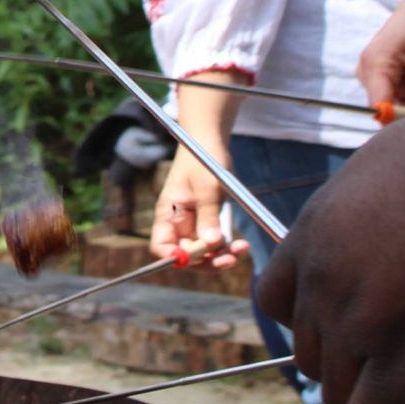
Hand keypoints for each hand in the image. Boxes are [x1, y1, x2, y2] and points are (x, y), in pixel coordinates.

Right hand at [150, 147, 245, 268]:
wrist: (209, 142)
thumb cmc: (202, 159)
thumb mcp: (207, 187)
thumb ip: (208, 215)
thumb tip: (211, 244)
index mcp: (168, 213)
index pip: (161, 246)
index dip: (174, 257)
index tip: (196, 258)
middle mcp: (178, 223)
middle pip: (186, 255)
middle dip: (207, 261)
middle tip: (230, 260)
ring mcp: (194, 223)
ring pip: (204, 252)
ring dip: (222, 256)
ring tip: (242, 249)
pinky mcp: (208, 221)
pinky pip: (216, 243)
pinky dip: (228, 247)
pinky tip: (243, 245)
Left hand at [257, 115, 404, 403]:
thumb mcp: (377, 171)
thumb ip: (364, 215)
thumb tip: (383, 234)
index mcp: (313, 238)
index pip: (276, 301)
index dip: (313, 320)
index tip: (353, 322)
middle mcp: (324, 284)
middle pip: (309, 354)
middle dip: (351, 363)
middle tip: (398, 357)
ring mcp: (362, 324)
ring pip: (338, 394)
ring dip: (377, 398)